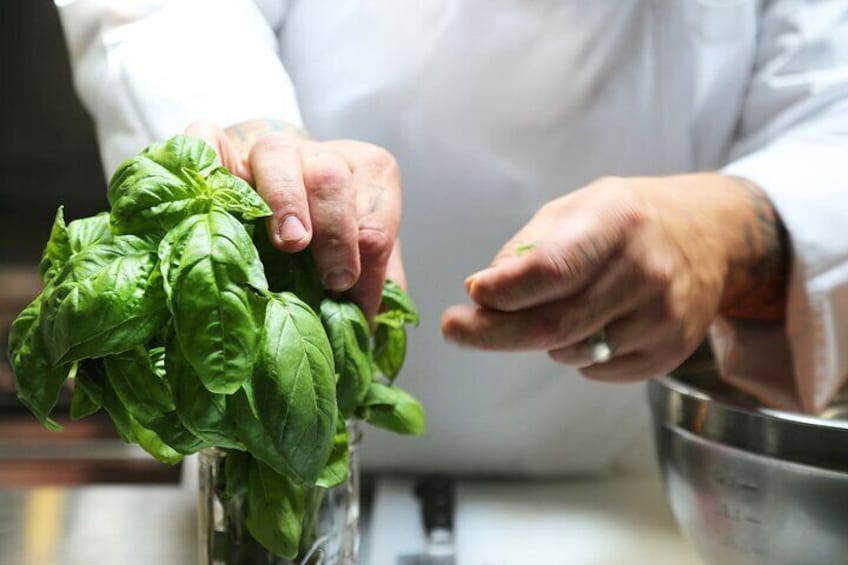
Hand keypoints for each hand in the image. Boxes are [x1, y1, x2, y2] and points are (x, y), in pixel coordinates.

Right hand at [185, 119, 404, 317]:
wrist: (275, 219)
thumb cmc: (323, 250)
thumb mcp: (361, 266)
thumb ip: (372, 288)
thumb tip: (367, 329)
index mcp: (368, 176)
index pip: (375, 220)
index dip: (368, 266)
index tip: (352, 297)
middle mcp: (318, 155)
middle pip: (331, 178)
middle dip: (336, 233)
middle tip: (333, 279)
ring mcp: (265, 150)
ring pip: (277, 154)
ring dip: (286, 202)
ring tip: (289, 244)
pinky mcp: (217, 150)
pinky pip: (206, 141)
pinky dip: (206, 160)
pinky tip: (208, 194)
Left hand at [441, 174, 787, 381]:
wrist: (707, 234)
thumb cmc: (626, 220)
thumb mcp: (576, 209)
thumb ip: (527, 249)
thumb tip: (482, 292)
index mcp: (616, 222)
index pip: (551, 269)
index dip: (504, 291)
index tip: (470, 297)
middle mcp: (645, 270)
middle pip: (553, 325)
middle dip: (494, 333)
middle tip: (457, 329)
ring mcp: (663, 316)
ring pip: (570, 352)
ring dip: (541, 339)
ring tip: (555, 307)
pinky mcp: (670, 350)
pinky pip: (597, 370)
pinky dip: (575, 355)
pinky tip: (590, 324)